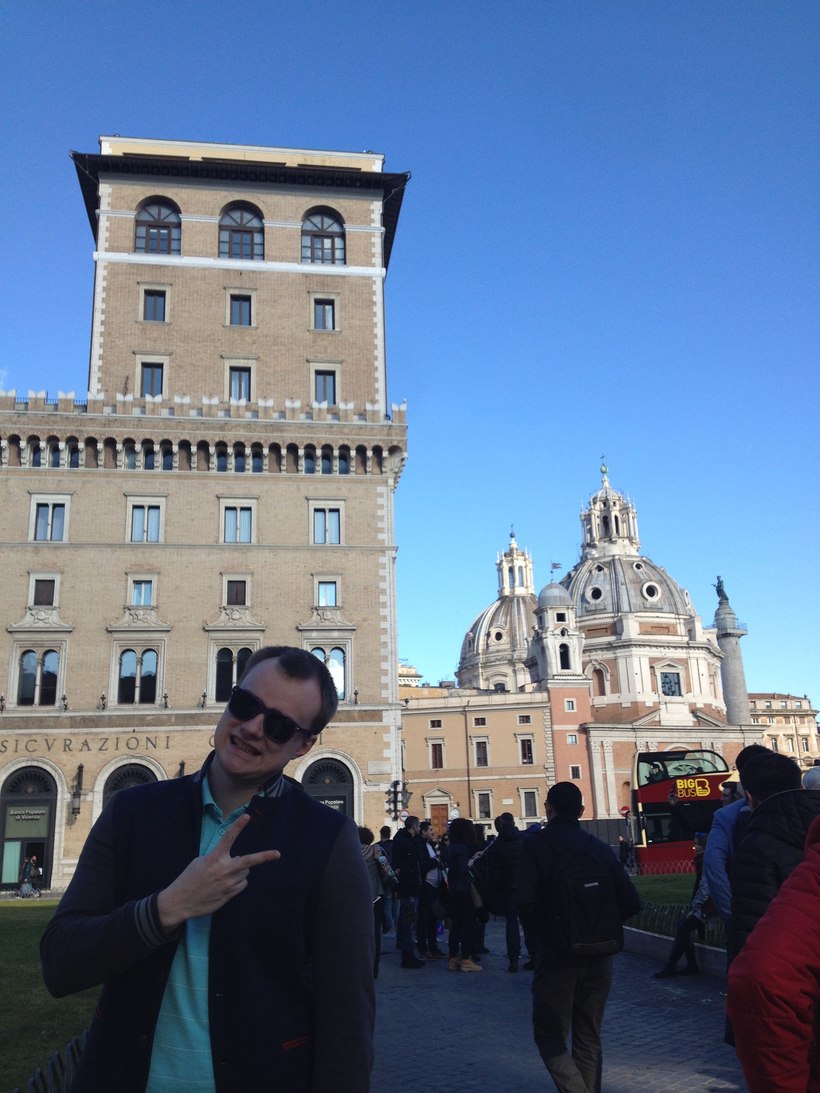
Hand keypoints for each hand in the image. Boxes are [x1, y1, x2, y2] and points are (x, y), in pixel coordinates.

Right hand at [156, 814, 279, 929]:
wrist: (180, 902)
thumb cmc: (189, 878)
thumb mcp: (199, 862)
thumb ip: (217, 857)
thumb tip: (235, 857)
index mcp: (214, 858)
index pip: (228, 838)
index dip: (238, 826)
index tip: (247, 816)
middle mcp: (223, 870)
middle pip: (249, 861)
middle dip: (264, 857)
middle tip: (278, 854)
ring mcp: (228, 884)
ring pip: (245, 872)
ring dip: (240, 871)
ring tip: (225, 875)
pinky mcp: (229, 895)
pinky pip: (242, 884)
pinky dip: (238, 881)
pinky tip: (225, 884)